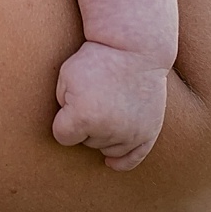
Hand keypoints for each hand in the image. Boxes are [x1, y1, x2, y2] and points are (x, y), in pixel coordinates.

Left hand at [51, 40, 169, 171]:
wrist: (135, 48)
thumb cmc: (96, 59)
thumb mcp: (65, 76)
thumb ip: (62, 107)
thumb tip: (68, 134)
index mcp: (84, 117)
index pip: (62, 136)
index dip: (63, 119)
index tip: (71, 102)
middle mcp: (109, 130)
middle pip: (85, 142)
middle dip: (85, 123)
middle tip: (96, 95)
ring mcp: (131, 133)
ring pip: (106, 148)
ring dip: (103, 133)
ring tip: (109, 106)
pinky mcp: (149, 132)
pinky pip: (133, 159)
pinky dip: (122, 162)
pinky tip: (112, 163)